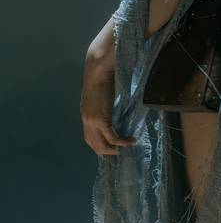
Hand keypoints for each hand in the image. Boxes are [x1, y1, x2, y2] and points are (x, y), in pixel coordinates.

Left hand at [80, 17, 137, 156]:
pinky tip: (131, 140)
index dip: (100, 146)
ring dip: (116, 149)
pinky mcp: (100, 119)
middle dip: (109, 152)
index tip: (112, 148)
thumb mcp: (102, 95)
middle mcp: (86, 121)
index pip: (89, 138)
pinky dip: (122, 141)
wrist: (98, 70)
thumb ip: (105, 105)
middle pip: (95, 145)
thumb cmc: (102, 77)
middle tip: (122, 151)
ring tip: (128, 146)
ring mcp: (92, 122)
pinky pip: (112, 137)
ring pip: (103, 145)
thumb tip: (115, 110)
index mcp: (86, 115)